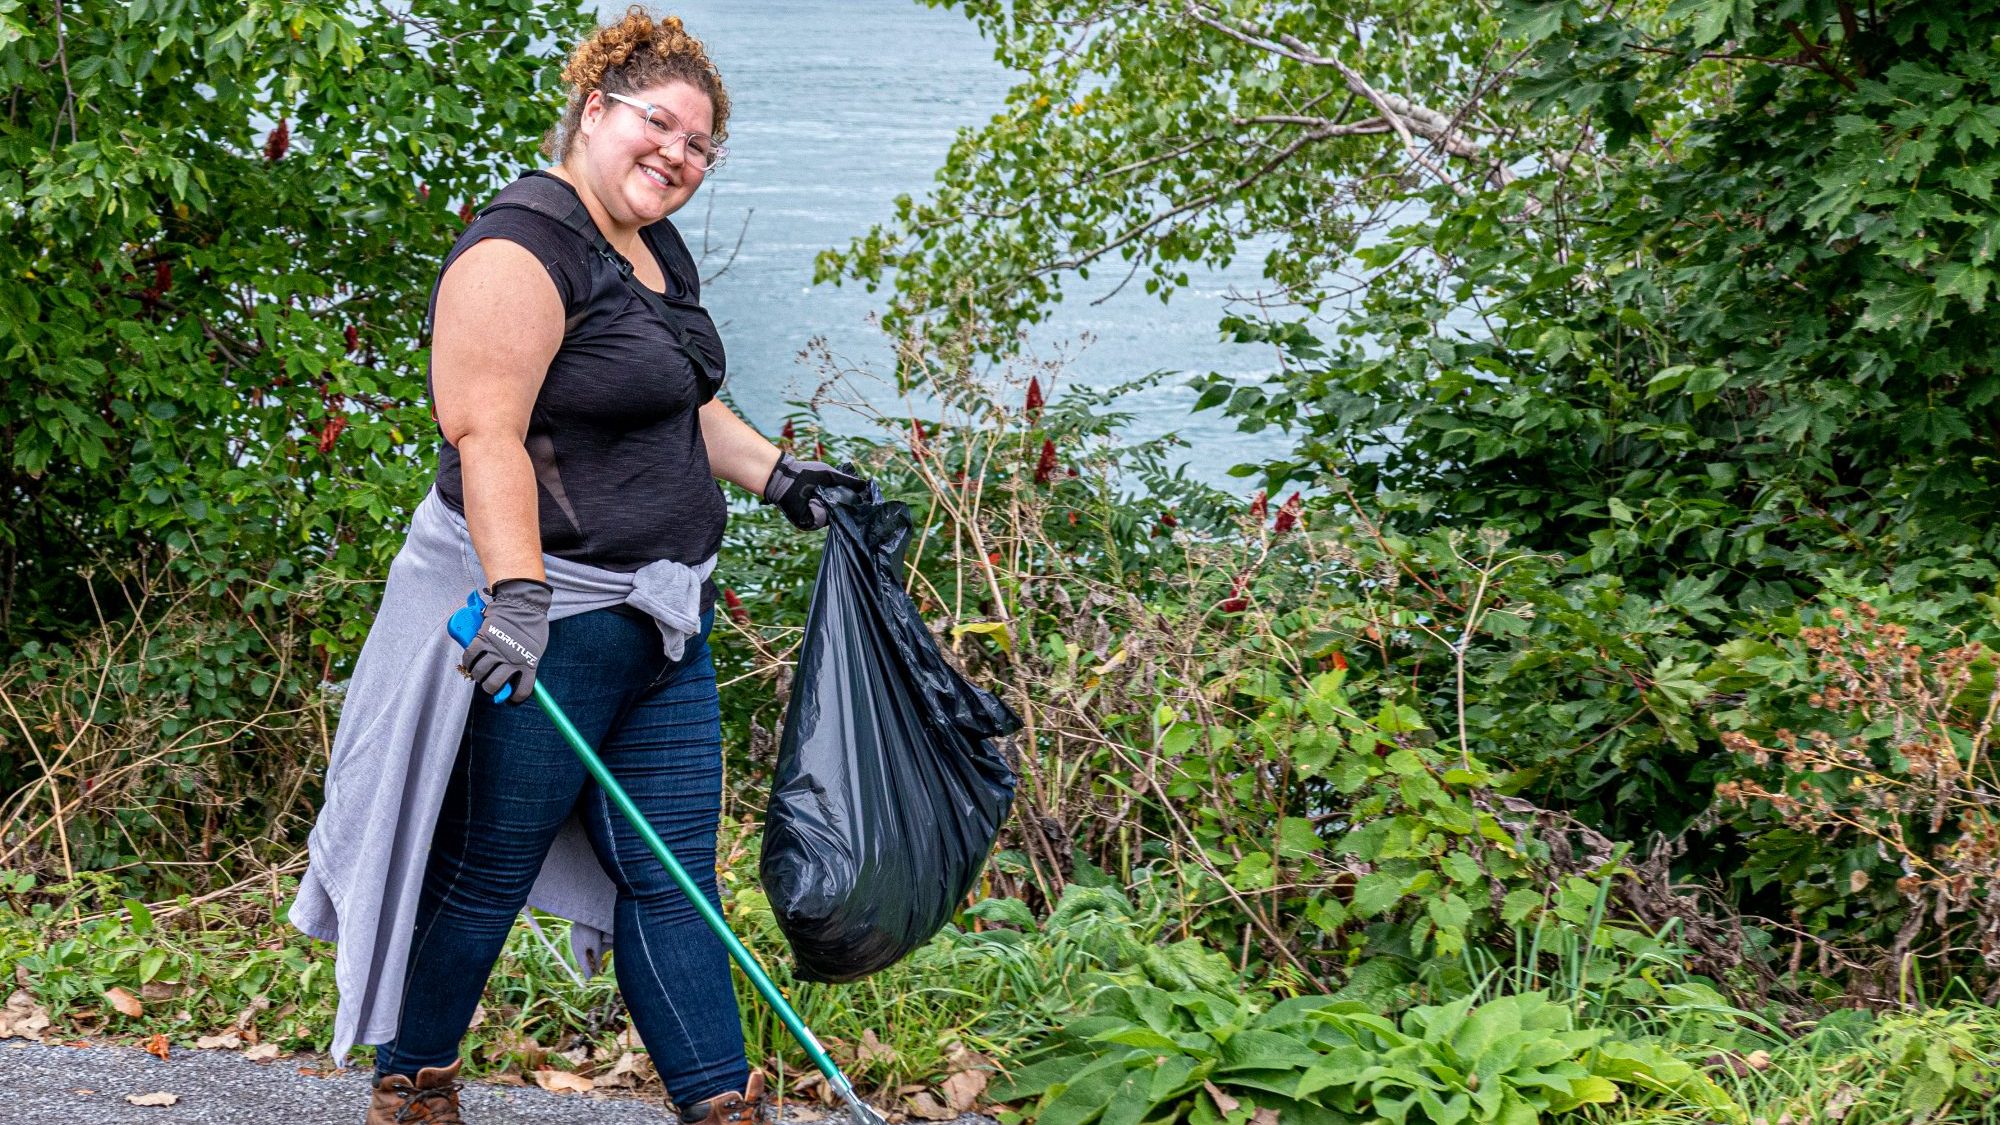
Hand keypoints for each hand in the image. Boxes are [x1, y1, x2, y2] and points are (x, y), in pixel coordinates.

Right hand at [461, 578, 551, 703]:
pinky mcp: (483, 640)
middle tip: (490, 683)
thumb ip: (527, 662)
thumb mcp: (536, 648)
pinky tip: (470, 663)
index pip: (522, 691)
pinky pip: (470, 657)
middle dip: (490, 688)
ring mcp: (496, 651)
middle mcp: (511, 661)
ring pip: (479, 674)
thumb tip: (518, 675)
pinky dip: (467, 662)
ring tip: (478, 673)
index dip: (515, 699)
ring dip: (477, 676)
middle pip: (494, 685)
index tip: (510, 698)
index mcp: (529, 664)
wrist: (524, 603)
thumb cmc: (532, 625)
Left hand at [762, 452, 867, 530]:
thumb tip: (865, 485)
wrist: (785, 478)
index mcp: (830, 499)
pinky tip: (811, 501)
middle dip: (842, 506)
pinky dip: (817, 510)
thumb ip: (848, 481)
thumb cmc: (806, 473)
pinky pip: (820, 521)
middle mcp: (825, 509)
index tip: (861, 500)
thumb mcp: (830, 475)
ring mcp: (816, 517)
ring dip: (826, 506)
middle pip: (841, 514)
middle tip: (835, 495)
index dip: (853, 503)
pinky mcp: (808, 523)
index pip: (846, 505)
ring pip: (831, 518)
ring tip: (816, 494)